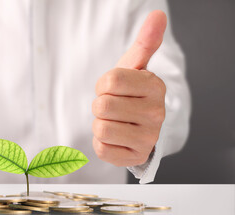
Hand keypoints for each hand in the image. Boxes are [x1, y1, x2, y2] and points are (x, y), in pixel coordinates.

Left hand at [92, 10, 166, 166]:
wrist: (136, 123)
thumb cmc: (130, 92)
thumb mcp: (134, 66)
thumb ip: (145, 42)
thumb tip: (158, 15)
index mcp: (155, 86)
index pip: (110, 81)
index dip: (103, 85)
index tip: (112, 88)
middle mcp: (157, 114)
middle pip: (103, 106)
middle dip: (100, 105)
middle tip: (113, 106)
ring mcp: (148, 138)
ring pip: (101, 128)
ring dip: (100, 124)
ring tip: (114, 121)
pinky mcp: (135, 157)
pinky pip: (101, 149)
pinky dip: (101, 142)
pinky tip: (115, 137)